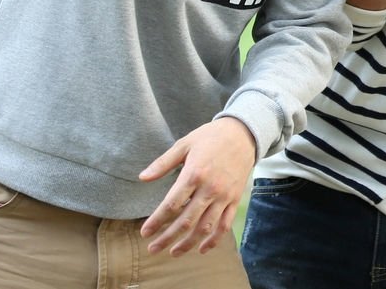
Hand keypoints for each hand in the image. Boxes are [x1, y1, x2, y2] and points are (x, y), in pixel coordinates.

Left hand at [138, 116, 256, 255]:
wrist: (244, 133)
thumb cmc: (211, 137)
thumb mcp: (184, 144)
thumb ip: (163, 163)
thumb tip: (142, 178)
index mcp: (194, 174)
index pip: (172, 205)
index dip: (156, 221)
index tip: (145, 232)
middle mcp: (210, 189)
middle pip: (186, 221)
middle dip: (167, 238)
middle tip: (153, 249)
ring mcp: (224, 196)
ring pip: (205, 227)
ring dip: (188, 243)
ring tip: (173, 252)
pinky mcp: (235, 199)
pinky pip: (225, 225)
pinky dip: (214, 240)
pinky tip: (202, 249)